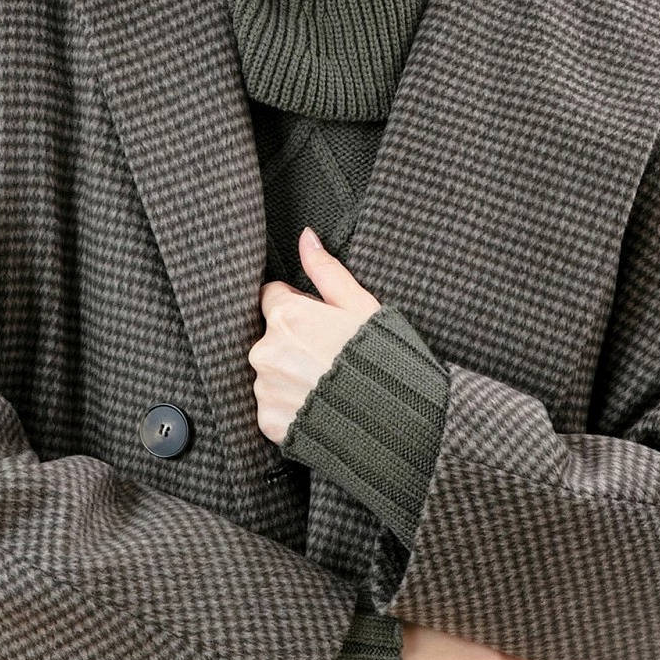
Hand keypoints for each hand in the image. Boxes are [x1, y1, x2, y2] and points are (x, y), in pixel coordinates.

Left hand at [249, 227, 381, 444]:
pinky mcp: (269, 422)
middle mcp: (266, 351)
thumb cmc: (382, 359)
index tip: (320, 321)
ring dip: (290, 375)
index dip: (299, 305)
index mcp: (287, 316)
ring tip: (327, 385)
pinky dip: (291, 408)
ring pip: (270, 373)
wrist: (393, 420)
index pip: (273, 297)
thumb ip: (326, 270)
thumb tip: (306, 237)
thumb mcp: (360, 306)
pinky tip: (319, 407)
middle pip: (270, 337)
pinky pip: (273, 409)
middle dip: (293, 342)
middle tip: (328, 357)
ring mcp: (266, 389)